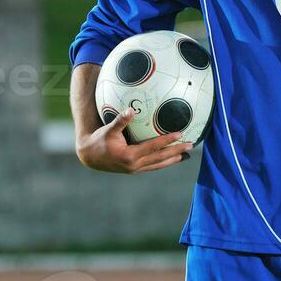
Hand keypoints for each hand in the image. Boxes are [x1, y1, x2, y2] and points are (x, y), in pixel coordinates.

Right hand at [76, 107, 192, 173]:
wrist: (90, 157)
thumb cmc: (99, 140)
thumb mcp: (108, 130)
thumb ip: (120, 120)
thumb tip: (130, 110)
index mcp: (130, 155)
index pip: (153, 147)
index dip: (167, 140)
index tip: (180, 134)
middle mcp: (134, 165)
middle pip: (160, 157)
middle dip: (176, 151)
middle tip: (190, 145)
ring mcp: (135, 169)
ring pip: (158, 164)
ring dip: (173, 159)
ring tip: (186, 155)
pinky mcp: (134, 170)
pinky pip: (153, 167)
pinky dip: (163, 163)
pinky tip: (171, 159)